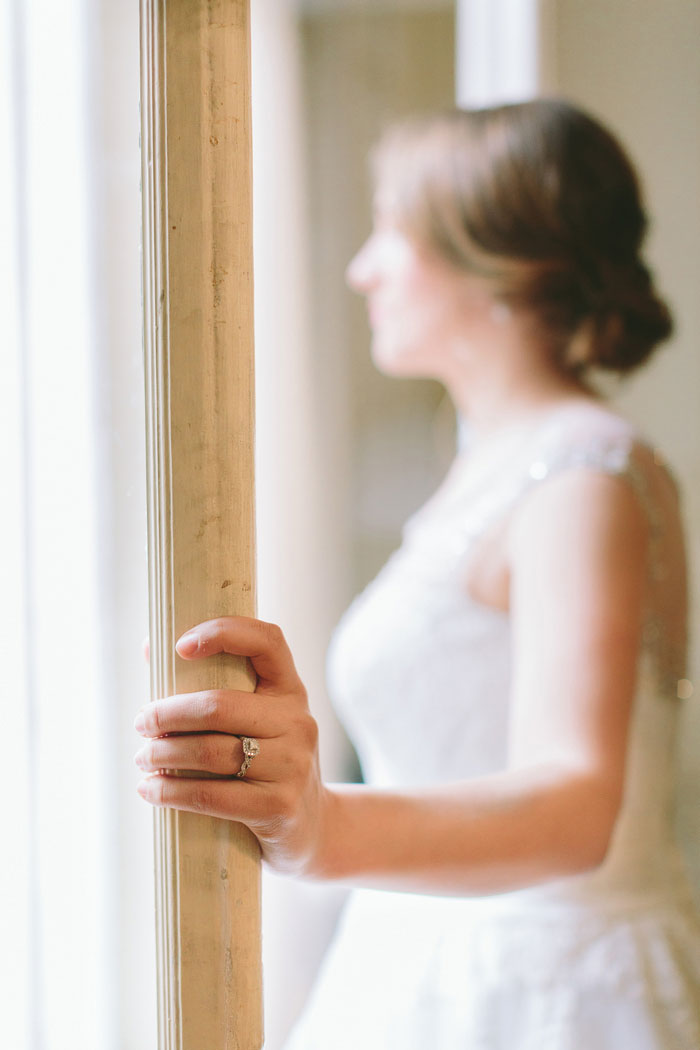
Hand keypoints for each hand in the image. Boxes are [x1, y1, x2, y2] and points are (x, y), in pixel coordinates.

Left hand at [134, 616, 329, 875]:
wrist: (311, 828)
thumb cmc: (266, 763)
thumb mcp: (256, 721)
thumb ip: (212, 685)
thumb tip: (150, 648)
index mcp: (289, 690)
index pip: (266, 641)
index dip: (223, 632)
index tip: (179, 646)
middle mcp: (297, 722)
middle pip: (220, 706)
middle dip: (168, 714)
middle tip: (142, 723)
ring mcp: (293, 766)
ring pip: (212, 751)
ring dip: (163, 755)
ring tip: (143, 758)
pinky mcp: (280, 807)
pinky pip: (213, 795)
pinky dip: (172, 792)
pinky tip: (151, 790)